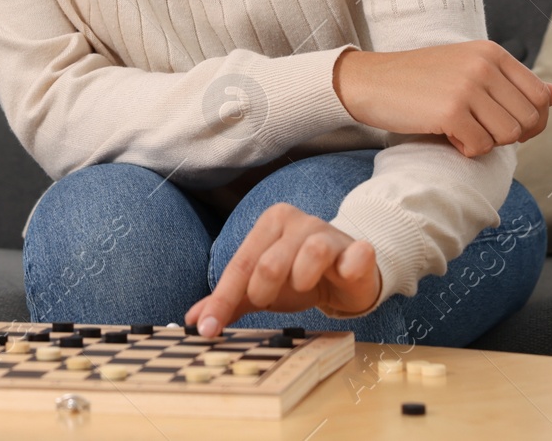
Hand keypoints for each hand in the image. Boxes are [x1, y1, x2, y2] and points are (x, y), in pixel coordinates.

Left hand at [183, 203, 380, 336]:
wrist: (347, 275)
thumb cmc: (298, 277)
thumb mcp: (261, 288)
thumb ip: (229, 300)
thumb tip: (193, 321)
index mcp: (269, 224)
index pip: (239, 265)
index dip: (221, 300)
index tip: (207, 330)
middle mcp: (298, 222)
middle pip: (269, 261)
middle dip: (262, 290)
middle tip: (266, 302)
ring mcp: (329, 233)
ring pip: (311, 253)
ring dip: (302, 280)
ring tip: (304, 286)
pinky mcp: (358, 250)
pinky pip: (355, 255)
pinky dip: (349, 266)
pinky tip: (344, 274)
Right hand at [333, 40, 551, 157]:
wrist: (369, 81)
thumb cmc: (418, 79)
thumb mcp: (468, 69)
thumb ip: (512, 82)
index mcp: (492, 53)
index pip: (541, 97)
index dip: (531, 121)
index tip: (504, 124)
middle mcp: (484, 65)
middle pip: (529, 120)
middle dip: (509, 136)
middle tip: (479, 130)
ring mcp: (468, 87)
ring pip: (508, 136)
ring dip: (486, 142)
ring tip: (460, 129)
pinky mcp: (450, 110)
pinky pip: (480, 146)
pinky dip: (465, 149)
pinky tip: (445, 134)